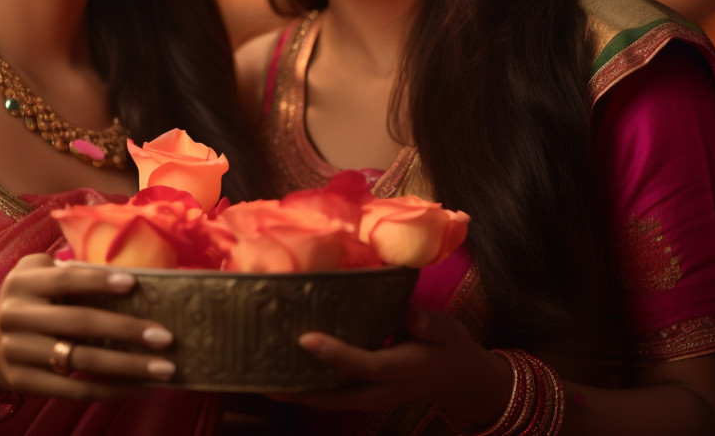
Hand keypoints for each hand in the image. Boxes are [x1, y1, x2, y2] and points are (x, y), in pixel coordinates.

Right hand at [0, 253, 177, 400]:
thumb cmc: (34, 301)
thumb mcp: (42, 277)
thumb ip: (75, 275)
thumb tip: (135, 282)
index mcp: (23, 280)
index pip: (65, 279)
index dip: (99, 281)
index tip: (134, 284)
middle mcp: (16, 314)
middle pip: (79, 323)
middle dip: (127, 329)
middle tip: (166, 337)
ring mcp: (17, 350)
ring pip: (80, 360)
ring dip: (127, 366)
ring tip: (163, 368)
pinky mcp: (24, 381)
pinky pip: (74, 389)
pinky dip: (110, 389)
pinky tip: (139, 387)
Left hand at [276, 308, 509, 425]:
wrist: (457, 380)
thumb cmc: (449, 347)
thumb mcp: (449, 331)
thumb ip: (431, 324)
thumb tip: (409, 313)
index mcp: (401, 370)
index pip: (364, 364)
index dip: (335, 353)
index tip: (305, 338)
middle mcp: (379, 391)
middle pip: (332, 394)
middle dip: (296, 386)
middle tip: (260, 371)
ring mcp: (368, 398)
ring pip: (325, 401)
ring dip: (292, 392)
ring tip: (257, 376)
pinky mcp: (360, 397)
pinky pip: (327, 397)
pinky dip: (302, 390)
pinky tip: (278, 377)